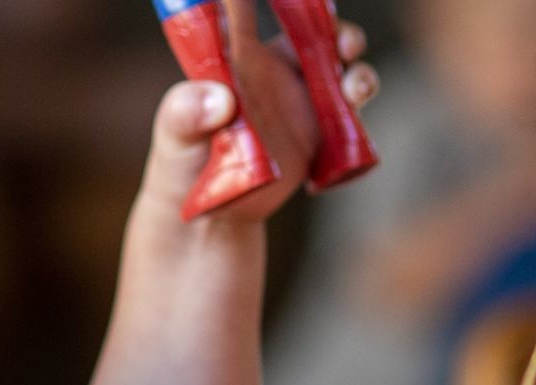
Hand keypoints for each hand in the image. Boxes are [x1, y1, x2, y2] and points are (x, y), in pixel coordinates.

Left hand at [139, 2, 377, 225]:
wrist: (209, 212)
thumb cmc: (182, 160)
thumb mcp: (174, 134)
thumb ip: (185, 112)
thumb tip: (221, 100)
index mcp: (239, 54)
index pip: (256, 10)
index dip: (286, 0)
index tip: (306, 0)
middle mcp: (275, 71)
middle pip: (317, 35)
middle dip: (339, 32)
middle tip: (345, 46)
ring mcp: (300, 101)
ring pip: (341, 72)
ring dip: (358, 73)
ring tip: (355, 91)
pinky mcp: (317, 135)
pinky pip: (349, 116)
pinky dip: (360, 113)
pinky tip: (354, 118)